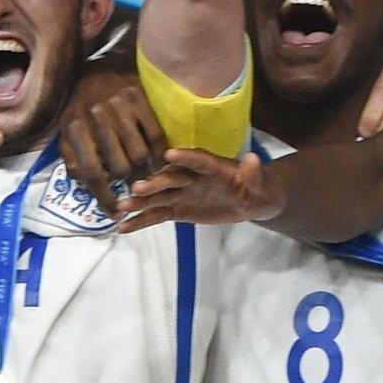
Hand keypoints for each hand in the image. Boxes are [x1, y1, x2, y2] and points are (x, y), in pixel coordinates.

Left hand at [58, 66, 164, 210]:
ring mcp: (118, 105)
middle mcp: (95, 115)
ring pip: (139, 154)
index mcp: (73, 126)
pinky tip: (158, 161)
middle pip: (119, 167)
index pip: (91, 173)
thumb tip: (85, 186)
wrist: (97, 63)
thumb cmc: (78, 103)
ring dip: (145, 171)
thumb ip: (71, 157)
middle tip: (133, 190)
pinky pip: (154, 135)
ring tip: (146, 177)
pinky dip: (159, 153)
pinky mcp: (138, 96)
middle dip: (127, 184)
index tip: (115, 214)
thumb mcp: (65, 128)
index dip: (104, 198)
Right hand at [121, 147, 276, 233]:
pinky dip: (141, 220)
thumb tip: (253, 160)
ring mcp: (182, 193)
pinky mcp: (178, 209)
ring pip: (159, 197)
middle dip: (156, 182)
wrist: (251, 200)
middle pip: (172, 178)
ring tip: (121, 208)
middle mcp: (192, 176)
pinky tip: (123, 227)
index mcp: (213, 166)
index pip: (199, 160)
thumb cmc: (259, 189)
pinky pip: (157, 215)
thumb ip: (253, 174)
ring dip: (140, 201)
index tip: (169, 155)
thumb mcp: (261, 185)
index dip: (186, 158)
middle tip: (137, 187)